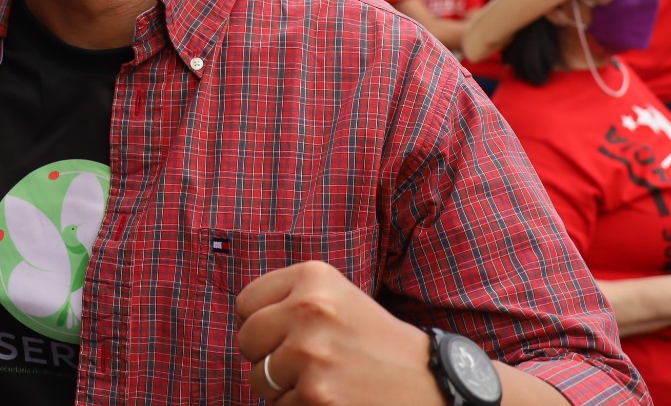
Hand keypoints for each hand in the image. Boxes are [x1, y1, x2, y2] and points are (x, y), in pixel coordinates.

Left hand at [235, 262, 440, 403]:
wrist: (429, 382)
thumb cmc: (374, 341)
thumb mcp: (336, 296)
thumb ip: (288, 298)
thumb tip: (241, 319)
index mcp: (314, 276)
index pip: (246, 303)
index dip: (259, 323)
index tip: (282, 333)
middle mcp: (310, 309)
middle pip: (246, 340)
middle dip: (266, 356)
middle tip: (303, 361)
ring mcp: (312, 355)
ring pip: (259, 378)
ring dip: (282, 387)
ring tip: (322, 378)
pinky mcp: (316, 395)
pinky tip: (333, 396)